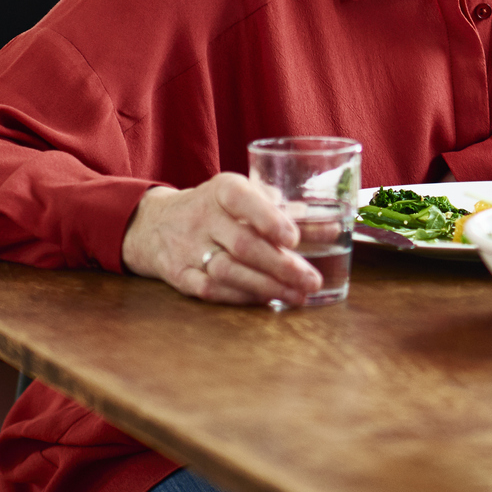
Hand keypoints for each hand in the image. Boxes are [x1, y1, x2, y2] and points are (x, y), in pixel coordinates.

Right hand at [120, 173, 320, 305]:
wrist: (154, 224)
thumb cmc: (216, 208)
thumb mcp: (246, 198)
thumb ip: (287, 211)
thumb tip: (337, 227)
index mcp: (222, 190)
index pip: (243, 200)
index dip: (269, 219)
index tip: (294, 239)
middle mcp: (202, 217)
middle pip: (243, 244)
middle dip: (281, 265)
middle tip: (312, 280)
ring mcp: (187, 248)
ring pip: (228, 272)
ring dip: (266, 287)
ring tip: (298, 296)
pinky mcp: (178, 275)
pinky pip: (210, 290)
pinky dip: (240, 297)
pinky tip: (266, 301)